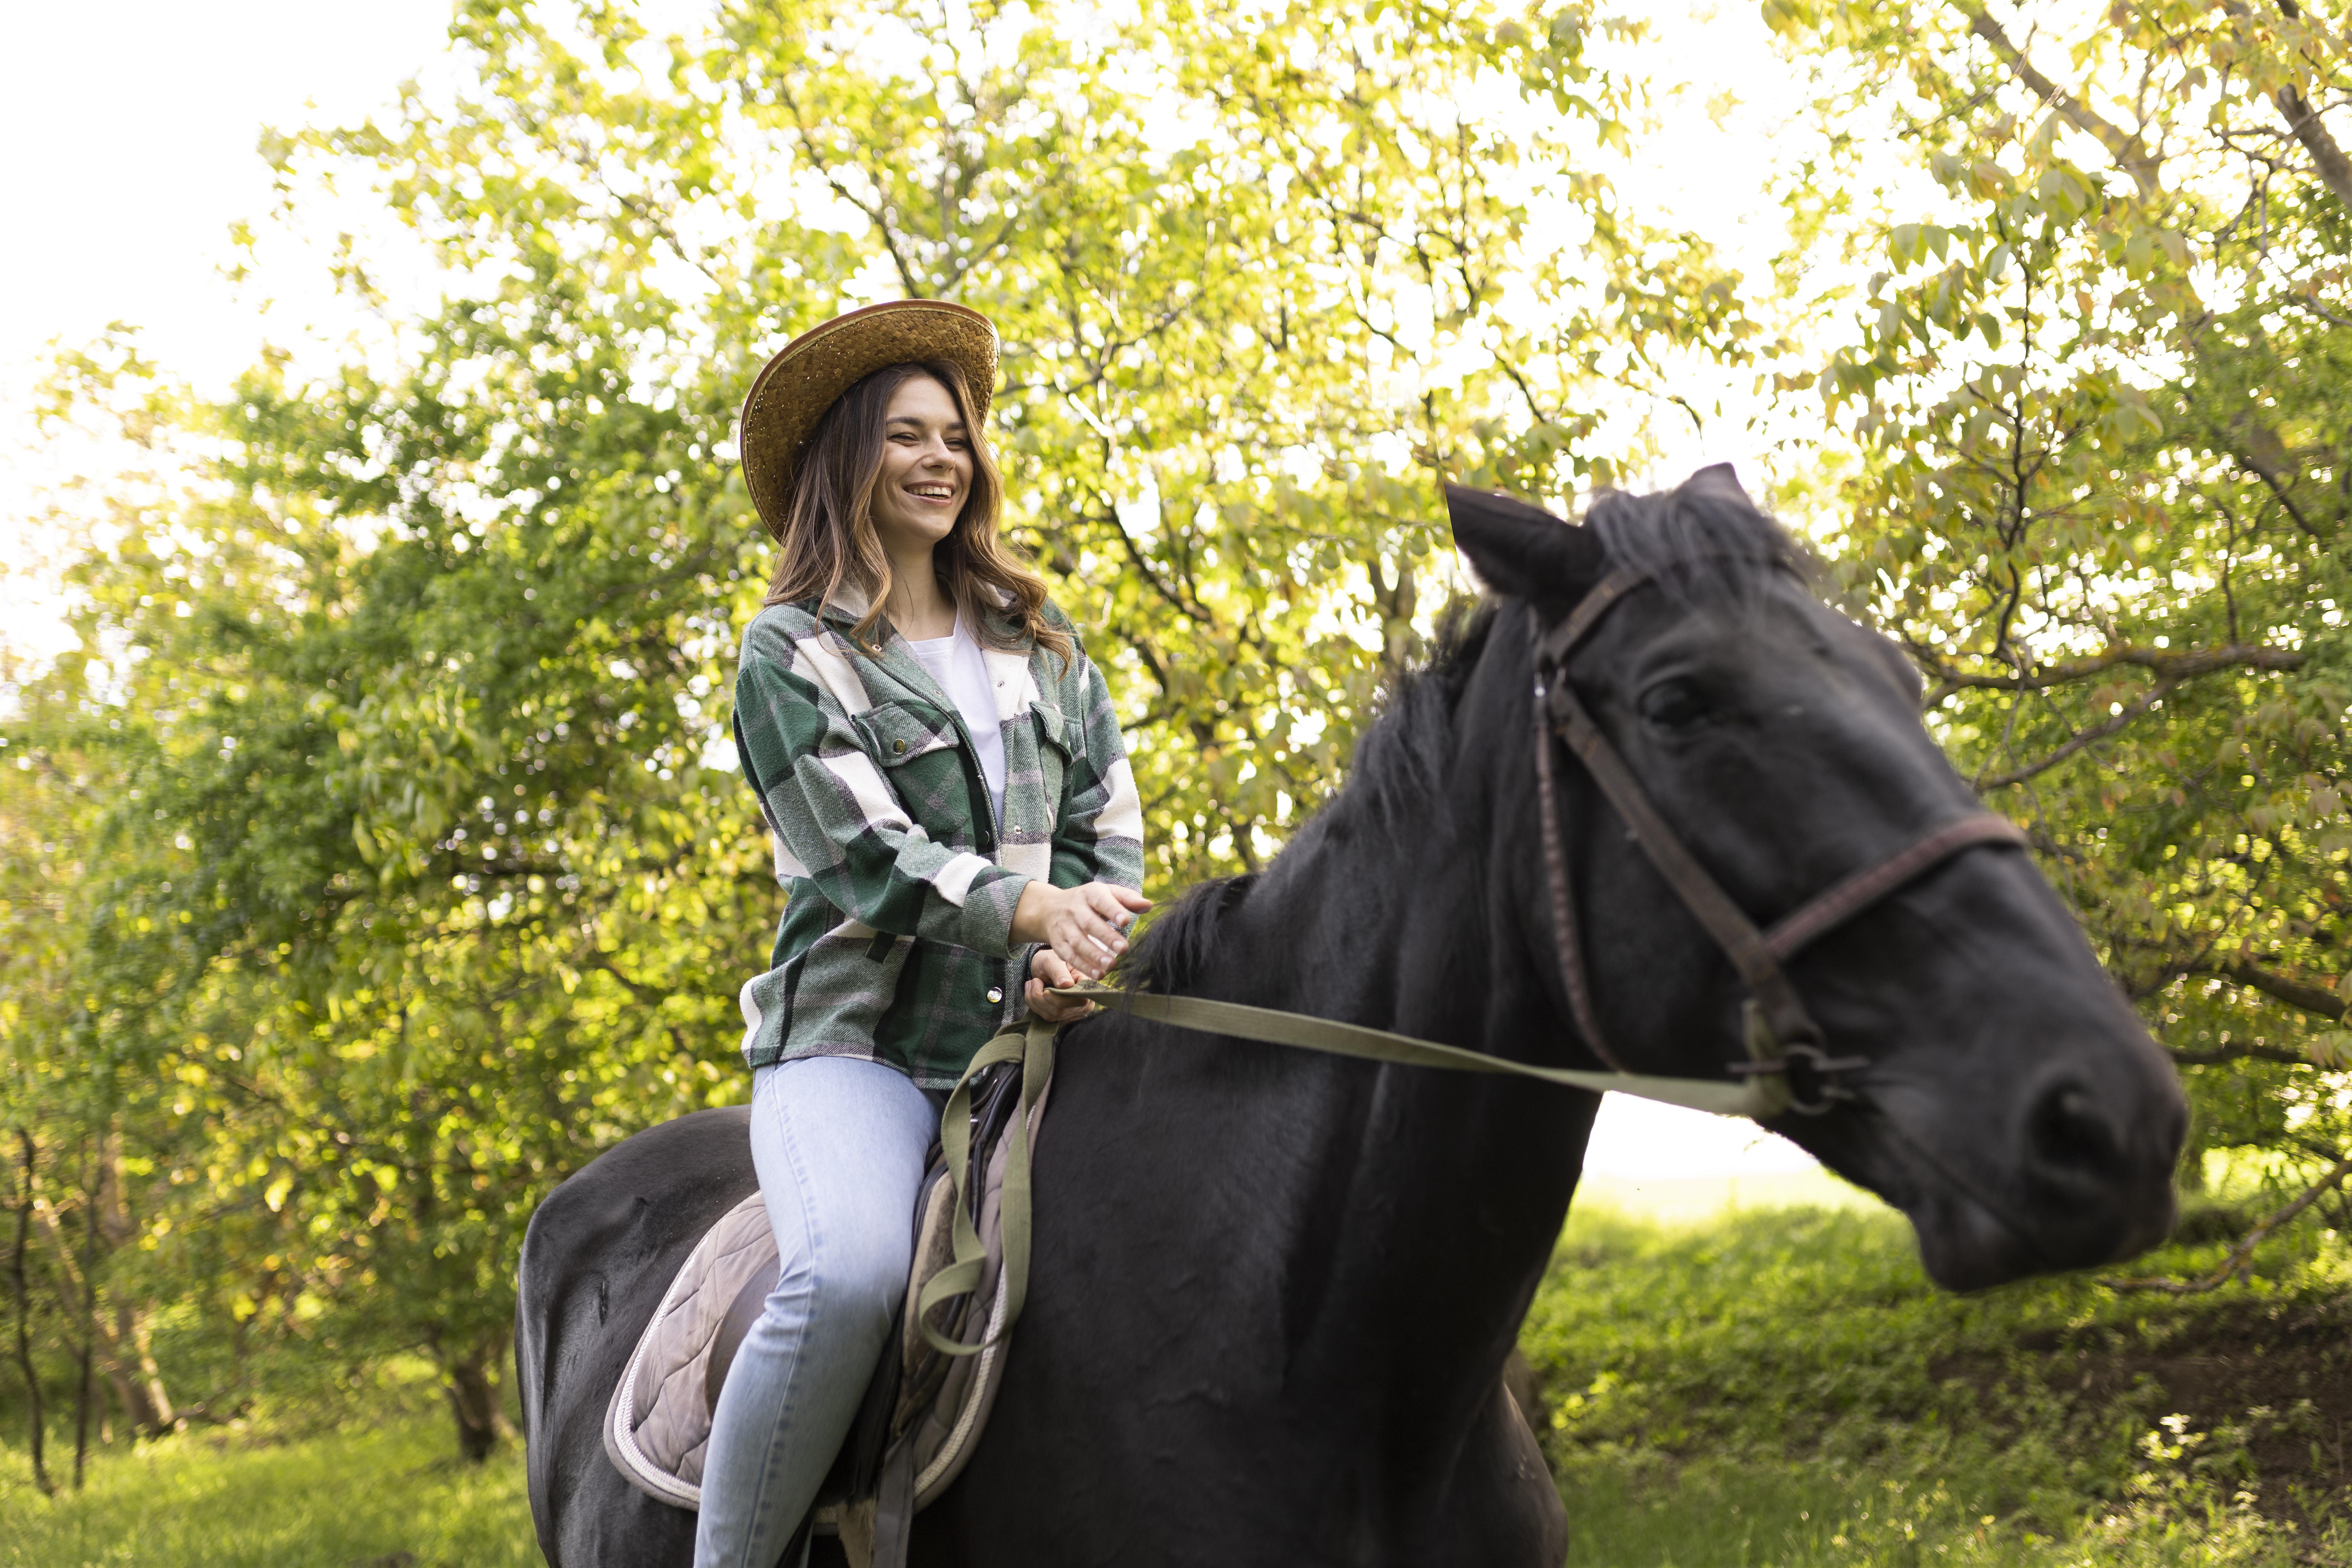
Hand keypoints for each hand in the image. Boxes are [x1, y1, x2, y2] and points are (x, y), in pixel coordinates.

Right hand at [1009, 880, 1150, 984]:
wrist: (1049, 909)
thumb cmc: (1088, 902)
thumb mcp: (1106, 893)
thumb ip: (1127, 899)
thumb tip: (1148, 905)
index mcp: (1089, 894)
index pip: (1100, 900)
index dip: (1112, 910)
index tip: (1125, 921)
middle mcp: (1074, 910)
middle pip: (1089, 923)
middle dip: (1105, 936)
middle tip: (1123, 949)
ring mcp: (1065, 927)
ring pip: (1078, 942)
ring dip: (1094, 955)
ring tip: (1111, 965)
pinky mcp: (1058, 944)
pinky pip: (1070, 956)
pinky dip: (1084, 966)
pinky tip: (1098, 974)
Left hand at [1025, 947, 1097, 1023]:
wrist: (1045, 966)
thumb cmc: (1051, 960)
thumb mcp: (1052, 960)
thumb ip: (1058, 971)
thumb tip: (1066, 984)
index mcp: (1086, 983)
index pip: (1079, 998)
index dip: (1060, 998)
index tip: (1045, 990)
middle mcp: (1084, 1000)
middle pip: (1062, 1010)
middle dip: (1041, 998)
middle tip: (1034, 981)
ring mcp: (1074, 1010)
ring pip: (1052, 1015)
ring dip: (1035, 1000)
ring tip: (1032, 983)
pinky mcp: (1063, 1016)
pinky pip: (1047, 1017)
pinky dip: (1034, 1005)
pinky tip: (1032, 992)